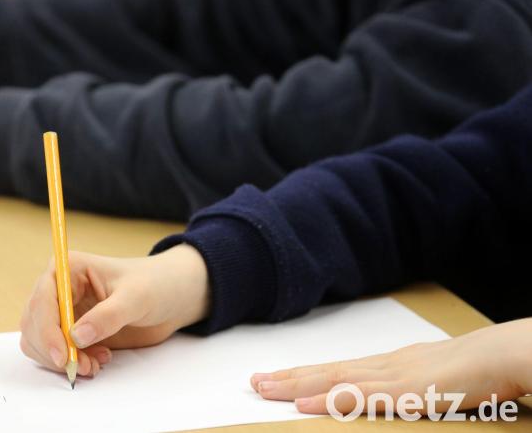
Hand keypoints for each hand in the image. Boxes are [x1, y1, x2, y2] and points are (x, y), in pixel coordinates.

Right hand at [20, 245, 209, 376]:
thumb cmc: (154, 285)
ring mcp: (62, 311)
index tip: (63, 356)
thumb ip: (107, 316)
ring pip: (39, 342)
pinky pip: (55, 352)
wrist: (171, 298)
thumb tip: (75, 337)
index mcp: (68, 269)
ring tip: (94, 364)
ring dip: (61, 360)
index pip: (42, 300)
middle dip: (55, 350)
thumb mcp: (136, 298)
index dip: (47, 330)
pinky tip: (98, 360)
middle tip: (83, 367)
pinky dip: (70, 363)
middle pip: (34, 324)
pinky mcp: (70, 332)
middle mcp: (58, 289)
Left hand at [251, 318, 531, 415]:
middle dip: (289, 377)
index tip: (276, 376)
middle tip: (253, 381)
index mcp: (390, 364)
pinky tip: (306, 405)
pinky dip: (331, 401)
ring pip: (335, 381)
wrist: (506, 354)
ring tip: (265, 388)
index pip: (338, 369)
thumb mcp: (435, 379)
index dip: (305, 373)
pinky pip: (361, 399)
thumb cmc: (478, 368)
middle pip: (327, 371)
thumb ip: (410, 386)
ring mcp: (394, 378)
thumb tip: (393, 394)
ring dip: (297, 385)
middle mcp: (384, 366)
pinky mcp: (408, 393)